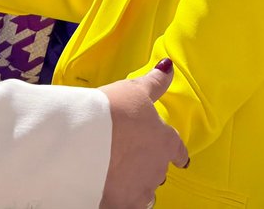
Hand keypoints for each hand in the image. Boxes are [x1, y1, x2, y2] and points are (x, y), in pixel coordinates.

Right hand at [98, 59, 188, 208]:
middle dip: (147, 164)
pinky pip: (126, 204)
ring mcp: (140, 190)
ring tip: (118, 174)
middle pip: (158, 170)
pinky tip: (108, 190)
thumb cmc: (111, 113)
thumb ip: (154, 83)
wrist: (84, 141)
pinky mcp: (121, 205)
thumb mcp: (134, 90)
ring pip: (144, 190)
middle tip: (130, 156)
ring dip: (135, 183)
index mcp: (164, 141)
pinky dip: (120, 197)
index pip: (178, 150)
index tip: (179, 158)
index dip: (177, 153)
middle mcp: (158, 169)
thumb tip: (169, 67)